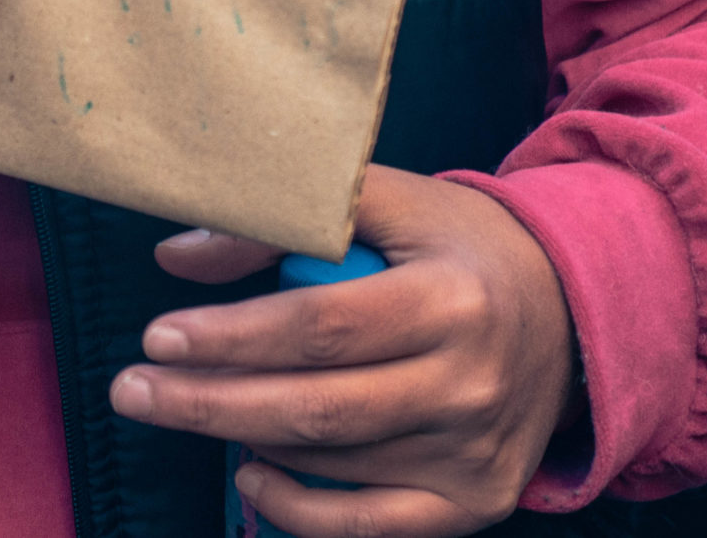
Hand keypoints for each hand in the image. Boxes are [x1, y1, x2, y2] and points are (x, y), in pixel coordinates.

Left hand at [107, 166, 580, 537]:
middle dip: (208, 402)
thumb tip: (178, 256)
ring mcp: (475, 454)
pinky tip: (252, 475)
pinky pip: (372, 527)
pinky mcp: (476, 502)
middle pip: (315, 408)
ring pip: (331, 463)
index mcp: (450, 299)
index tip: (158, 336)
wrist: (575, 311)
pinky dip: (300, 511)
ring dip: (244, 439)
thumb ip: (284, 216)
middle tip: (131, 389)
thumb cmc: (458, 247)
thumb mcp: (385, 202)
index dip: (232, 338)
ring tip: (184, 405)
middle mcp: (468, 384)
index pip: (319, 327)